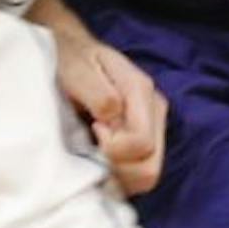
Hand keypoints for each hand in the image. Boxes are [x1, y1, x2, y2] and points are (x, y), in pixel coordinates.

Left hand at [53, 30, 169, 195]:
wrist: (76, 52)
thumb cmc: (73, 61)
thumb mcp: (79, 71)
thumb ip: (98, 94)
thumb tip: (110, 119)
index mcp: (141, 91)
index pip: (141, 142)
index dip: (113, 148)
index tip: (94, 129)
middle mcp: (155, 110)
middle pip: (151, 166)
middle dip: (119, 170)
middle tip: (95, 149)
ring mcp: (154, 124)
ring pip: (149, 173)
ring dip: (120, 174)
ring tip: (99, 153)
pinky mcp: (148, 135)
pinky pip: (142, 169)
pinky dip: (122, 175)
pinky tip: (104, 159)